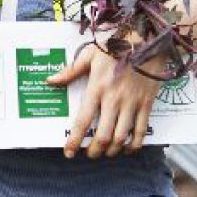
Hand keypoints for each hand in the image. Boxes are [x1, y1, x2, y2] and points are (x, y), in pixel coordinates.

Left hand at [46, 44, 164, 158]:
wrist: (147, 41)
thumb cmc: (115, 47)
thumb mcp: (89, 55)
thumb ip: (70, 71)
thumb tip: (50, 81)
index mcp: (97, 88)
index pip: (83, 121)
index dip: (75, 140)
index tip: (69, 152)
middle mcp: (114, 100)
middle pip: (104, 136)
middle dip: (95, 150)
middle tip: (89, 154)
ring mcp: (132, 104)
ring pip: (122, 137)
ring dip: (113, 151)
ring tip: (107, 153)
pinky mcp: (146, 104)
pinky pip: (141, 131)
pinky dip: (135, 145)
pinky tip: (128, 149)